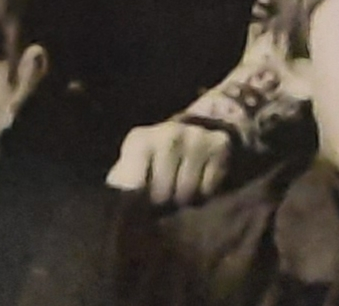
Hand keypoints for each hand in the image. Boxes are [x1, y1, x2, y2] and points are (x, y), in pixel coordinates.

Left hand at [107, 118, 233, 207]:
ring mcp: (195, 136)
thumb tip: (119, 206)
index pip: (134, 184)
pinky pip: (209, 188)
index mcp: (140, 139)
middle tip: (163, 197)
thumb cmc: (151, 166)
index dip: (138, 201)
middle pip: (163, 192)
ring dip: (184, 199)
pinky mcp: (219, 144)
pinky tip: (198, 183)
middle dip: (162, 202)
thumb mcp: (129, 172)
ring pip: (187, 192)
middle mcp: (168, 132)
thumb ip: (121, 185)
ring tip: (179, 191)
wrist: (188, 140)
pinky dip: (204, 193)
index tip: (141, 201)